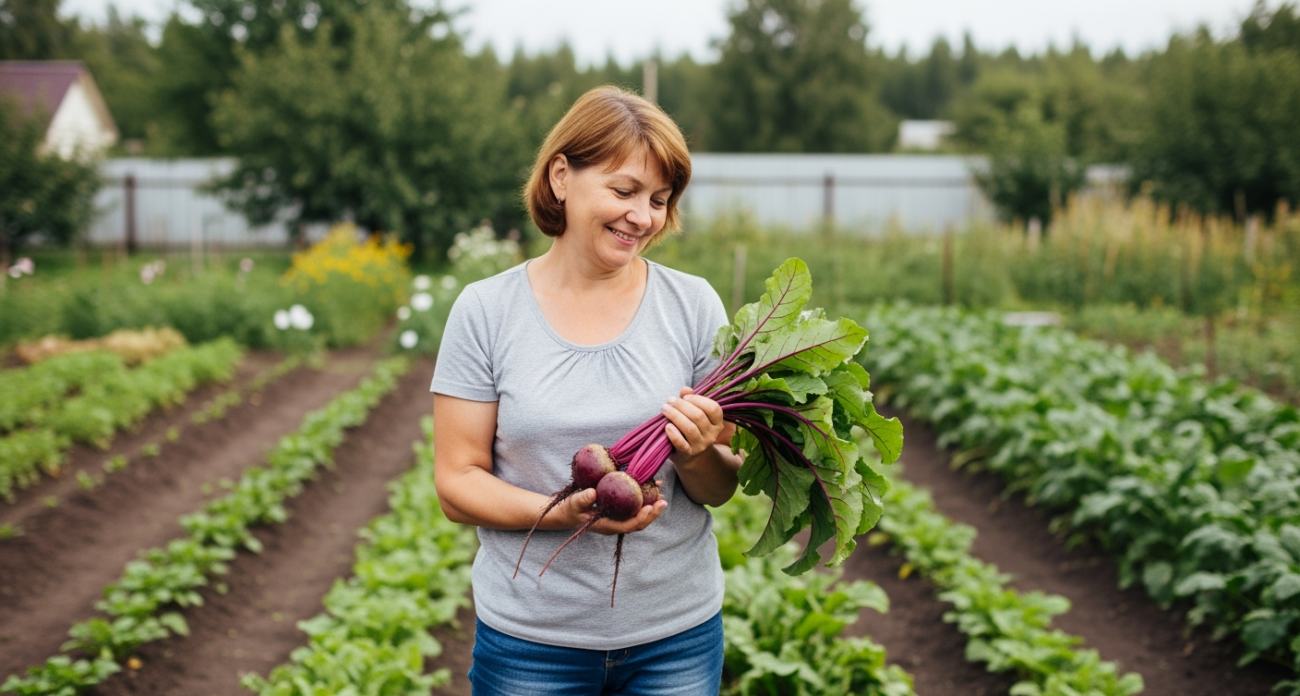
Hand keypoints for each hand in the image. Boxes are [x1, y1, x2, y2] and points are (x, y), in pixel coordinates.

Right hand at [547, 484, 666, 535]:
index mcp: (607, 526)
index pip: (628, 526)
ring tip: (661, 492)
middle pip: (639, 523)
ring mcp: (618, 518)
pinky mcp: (618, 510)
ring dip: (651, 505)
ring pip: (639, 515)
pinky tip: (649, 485)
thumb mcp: (574, 503)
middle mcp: (616, 523)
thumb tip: (592, 492)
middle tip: (663, 500)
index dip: (641, 518)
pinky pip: (634, 506)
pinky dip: (642, 497)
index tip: (650, 507)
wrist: (566, 513)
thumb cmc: (570, 509)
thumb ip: (582, 499)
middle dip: (652, 513)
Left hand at [662, 387, 725, 466]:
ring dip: (675, 416)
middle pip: (699, 416)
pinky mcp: (688, 453)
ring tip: (665, 409)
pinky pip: (681, 444)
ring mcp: (701, 445)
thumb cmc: (692, 428)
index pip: (713, 408)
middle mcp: (712, 434)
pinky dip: (674, 434)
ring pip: (690, 428)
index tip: (685, 397)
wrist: (691, 456)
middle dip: (682, 405)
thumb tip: (685, 389)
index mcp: (717, 423)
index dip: (699, 400)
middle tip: (670, 400)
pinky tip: (667, 426)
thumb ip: (691, 400)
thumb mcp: (694, 414)